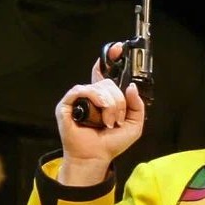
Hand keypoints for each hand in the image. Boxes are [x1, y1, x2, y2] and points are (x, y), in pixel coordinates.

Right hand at [54, 42, 145, 185]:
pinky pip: (81, 90)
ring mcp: (78, 98)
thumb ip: (137, 105)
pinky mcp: (67, 104)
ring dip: (110, 105)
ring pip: (99, 87)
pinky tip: (100, 111)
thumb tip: (131, 87)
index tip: (119, 48)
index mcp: (105, 97)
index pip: (106, 73)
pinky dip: (95, 99)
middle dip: (118, 102)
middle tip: (117, 119)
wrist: (96, 156)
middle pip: (108, 83)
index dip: (111, 59)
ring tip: (109, 121)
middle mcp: (91, 95)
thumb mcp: (134, 124)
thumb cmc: (111, 143)